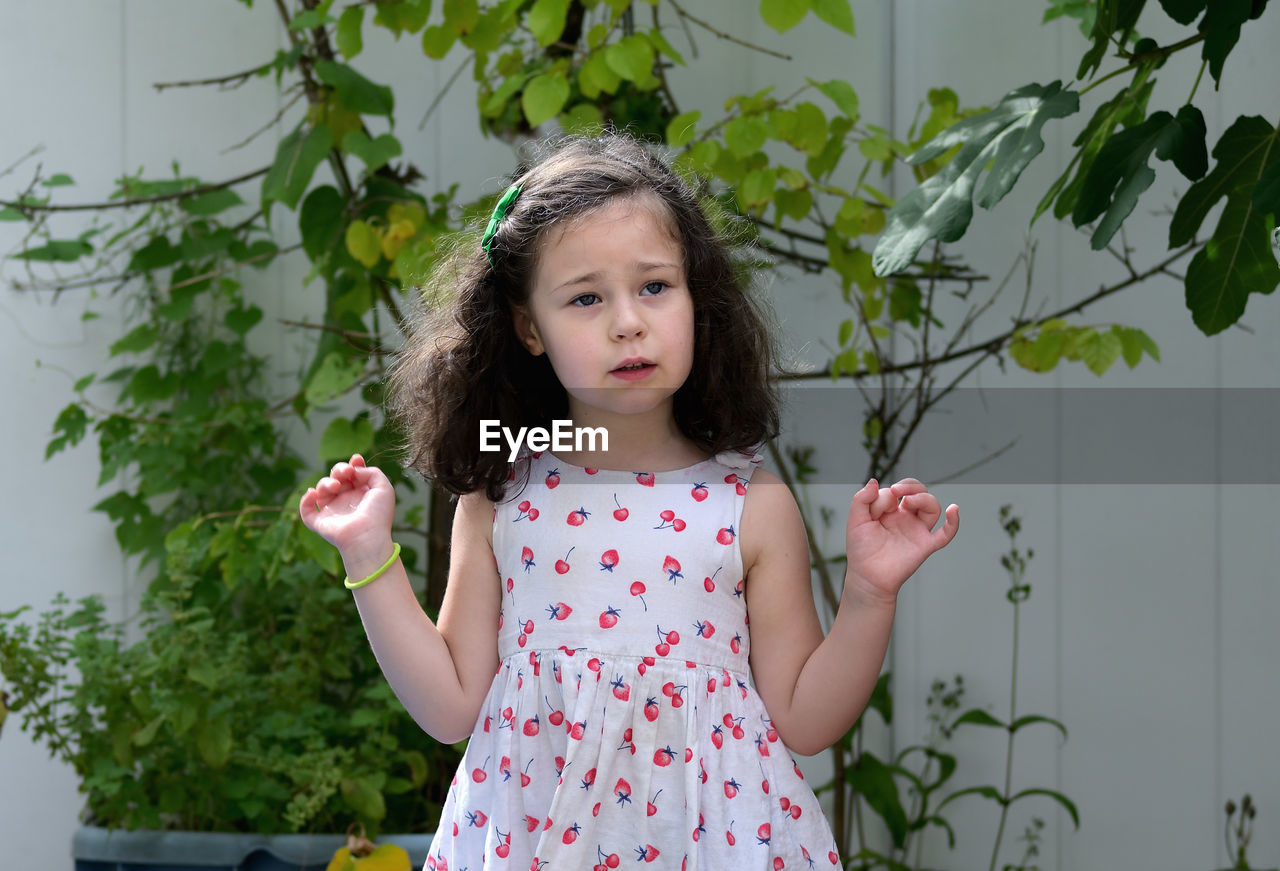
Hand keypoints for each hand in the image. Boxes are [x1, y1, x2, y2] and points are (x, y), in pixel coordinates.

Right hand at [299, 455, 396, 559]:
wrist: (367, 536)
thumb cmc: (378, 514)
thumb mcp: (383, 488)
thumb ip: (372, 472)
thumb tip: (354, 469)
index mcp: (361, 494)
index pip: (353, 475)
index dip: (352, 465)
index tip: (356, 459)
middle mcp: (346, 501)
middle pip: (336, 477)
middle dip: (338, 469)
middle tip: (345, 472)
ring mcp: (332, 511)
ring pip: (321, 489)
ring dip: (325, 482)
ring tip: (336, 486)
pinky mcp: (320, 522)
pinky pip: (306, 510)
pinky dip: (305, 500)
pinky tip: (312, 493)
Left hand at [844, 477, 958, 604]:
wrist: (867, 577)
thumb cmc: (861, 551)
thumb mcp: (855, 520)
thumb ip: (861, 499)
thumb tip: (875, 481)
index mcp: (890, 511)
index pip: (896, 491)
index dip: (887, 493)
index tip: (874, 508)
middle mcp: (906, 518)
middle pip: (919, 493)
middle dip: (911, 486)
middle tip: (897, 491)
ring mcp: (917, 531)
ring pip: (932, 507)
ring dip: (923, 498)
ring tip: (908, 502)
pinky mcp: (926, 545)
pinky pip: (946, 533)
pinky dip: (954, 522)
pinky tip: (953, 509)